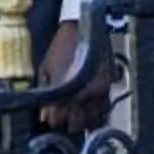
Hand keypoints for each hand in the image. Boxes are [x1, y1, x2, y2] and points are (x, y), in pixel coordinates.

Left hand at [37, 18, 110, 132]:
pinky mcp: (109, 87)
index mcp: (63, 91)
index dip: (52, 119)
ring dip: (84, 119)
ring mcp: (98, 93)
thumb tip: (44, 115)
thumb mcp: (45, 69)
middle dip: (68, 122)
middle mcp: (82, 95)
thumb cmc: (59, 48)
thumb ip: (45, 93)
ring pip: (92, 122)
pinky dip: (98, 112)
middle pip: (75, 126)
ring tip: (78, 112)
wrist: (82, 27)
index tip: (51, 114)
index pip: (56, 121)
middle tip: (64, 114)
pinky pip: (105, 110)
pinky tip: (91, 107)